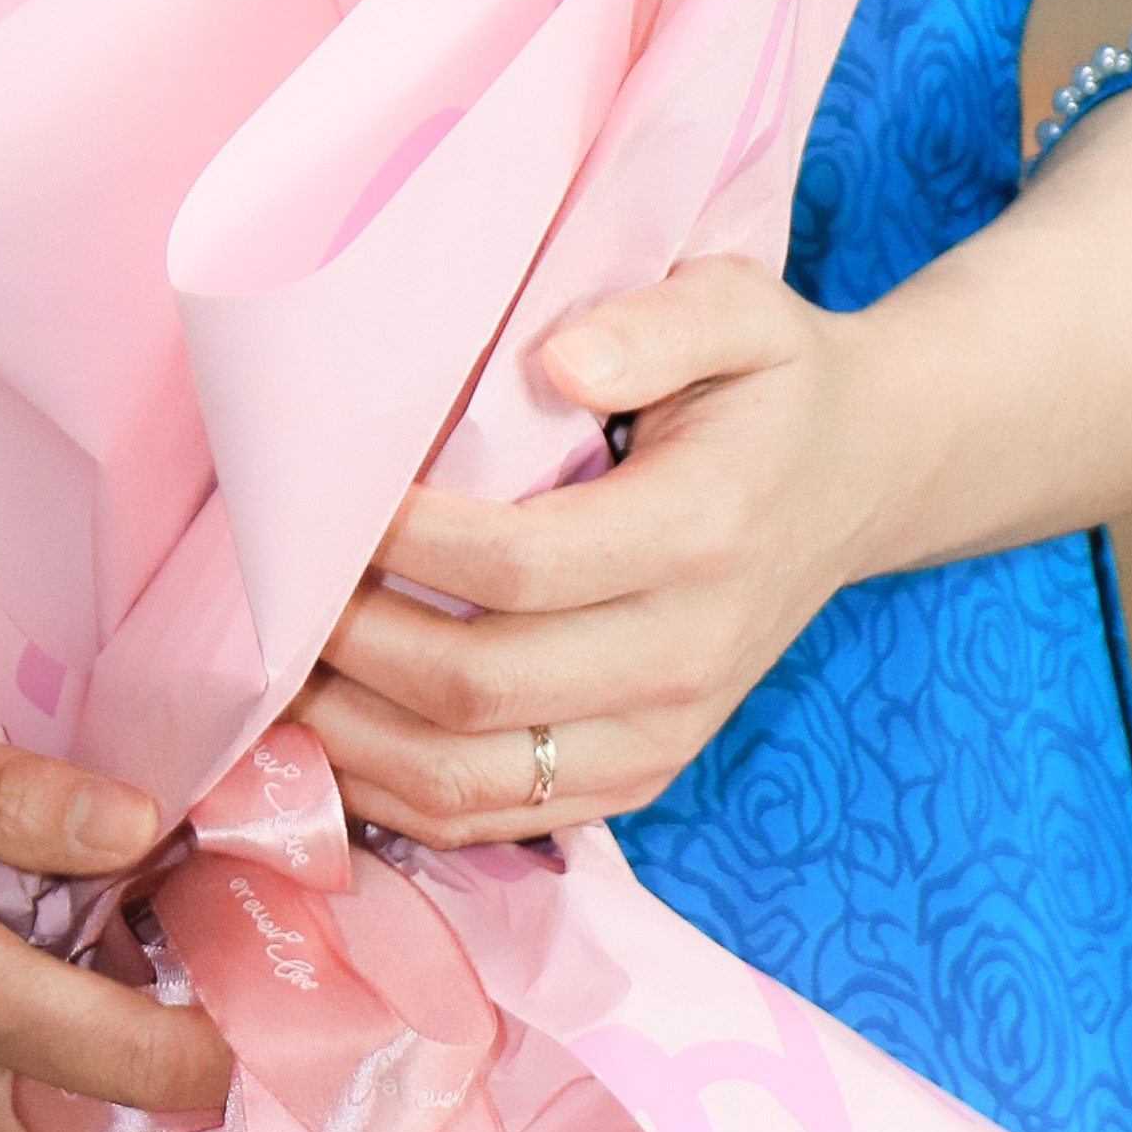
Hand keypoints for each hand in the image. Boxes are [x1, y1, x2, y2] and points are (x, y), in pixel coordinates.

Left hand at [300, 260, 865, 849]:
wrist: (863, 479)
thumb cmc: (774, 385)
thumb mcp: (743, 311)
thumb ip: (657, 324)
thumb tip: (560, 363)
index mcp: (701, 534)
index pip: (516, 564)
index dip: (400, 543)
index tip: (321, 496)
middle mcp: (685, 654)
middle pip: (476, 685)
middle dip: (347, 644)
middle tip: (267, 589)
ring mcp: (664, 732)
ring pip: (473, 780)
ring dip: (351, 739)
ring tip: (270, 675)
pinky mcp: (642, 774)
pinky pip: (499, 820)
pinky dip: (396, 796)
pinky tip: (329, 740)